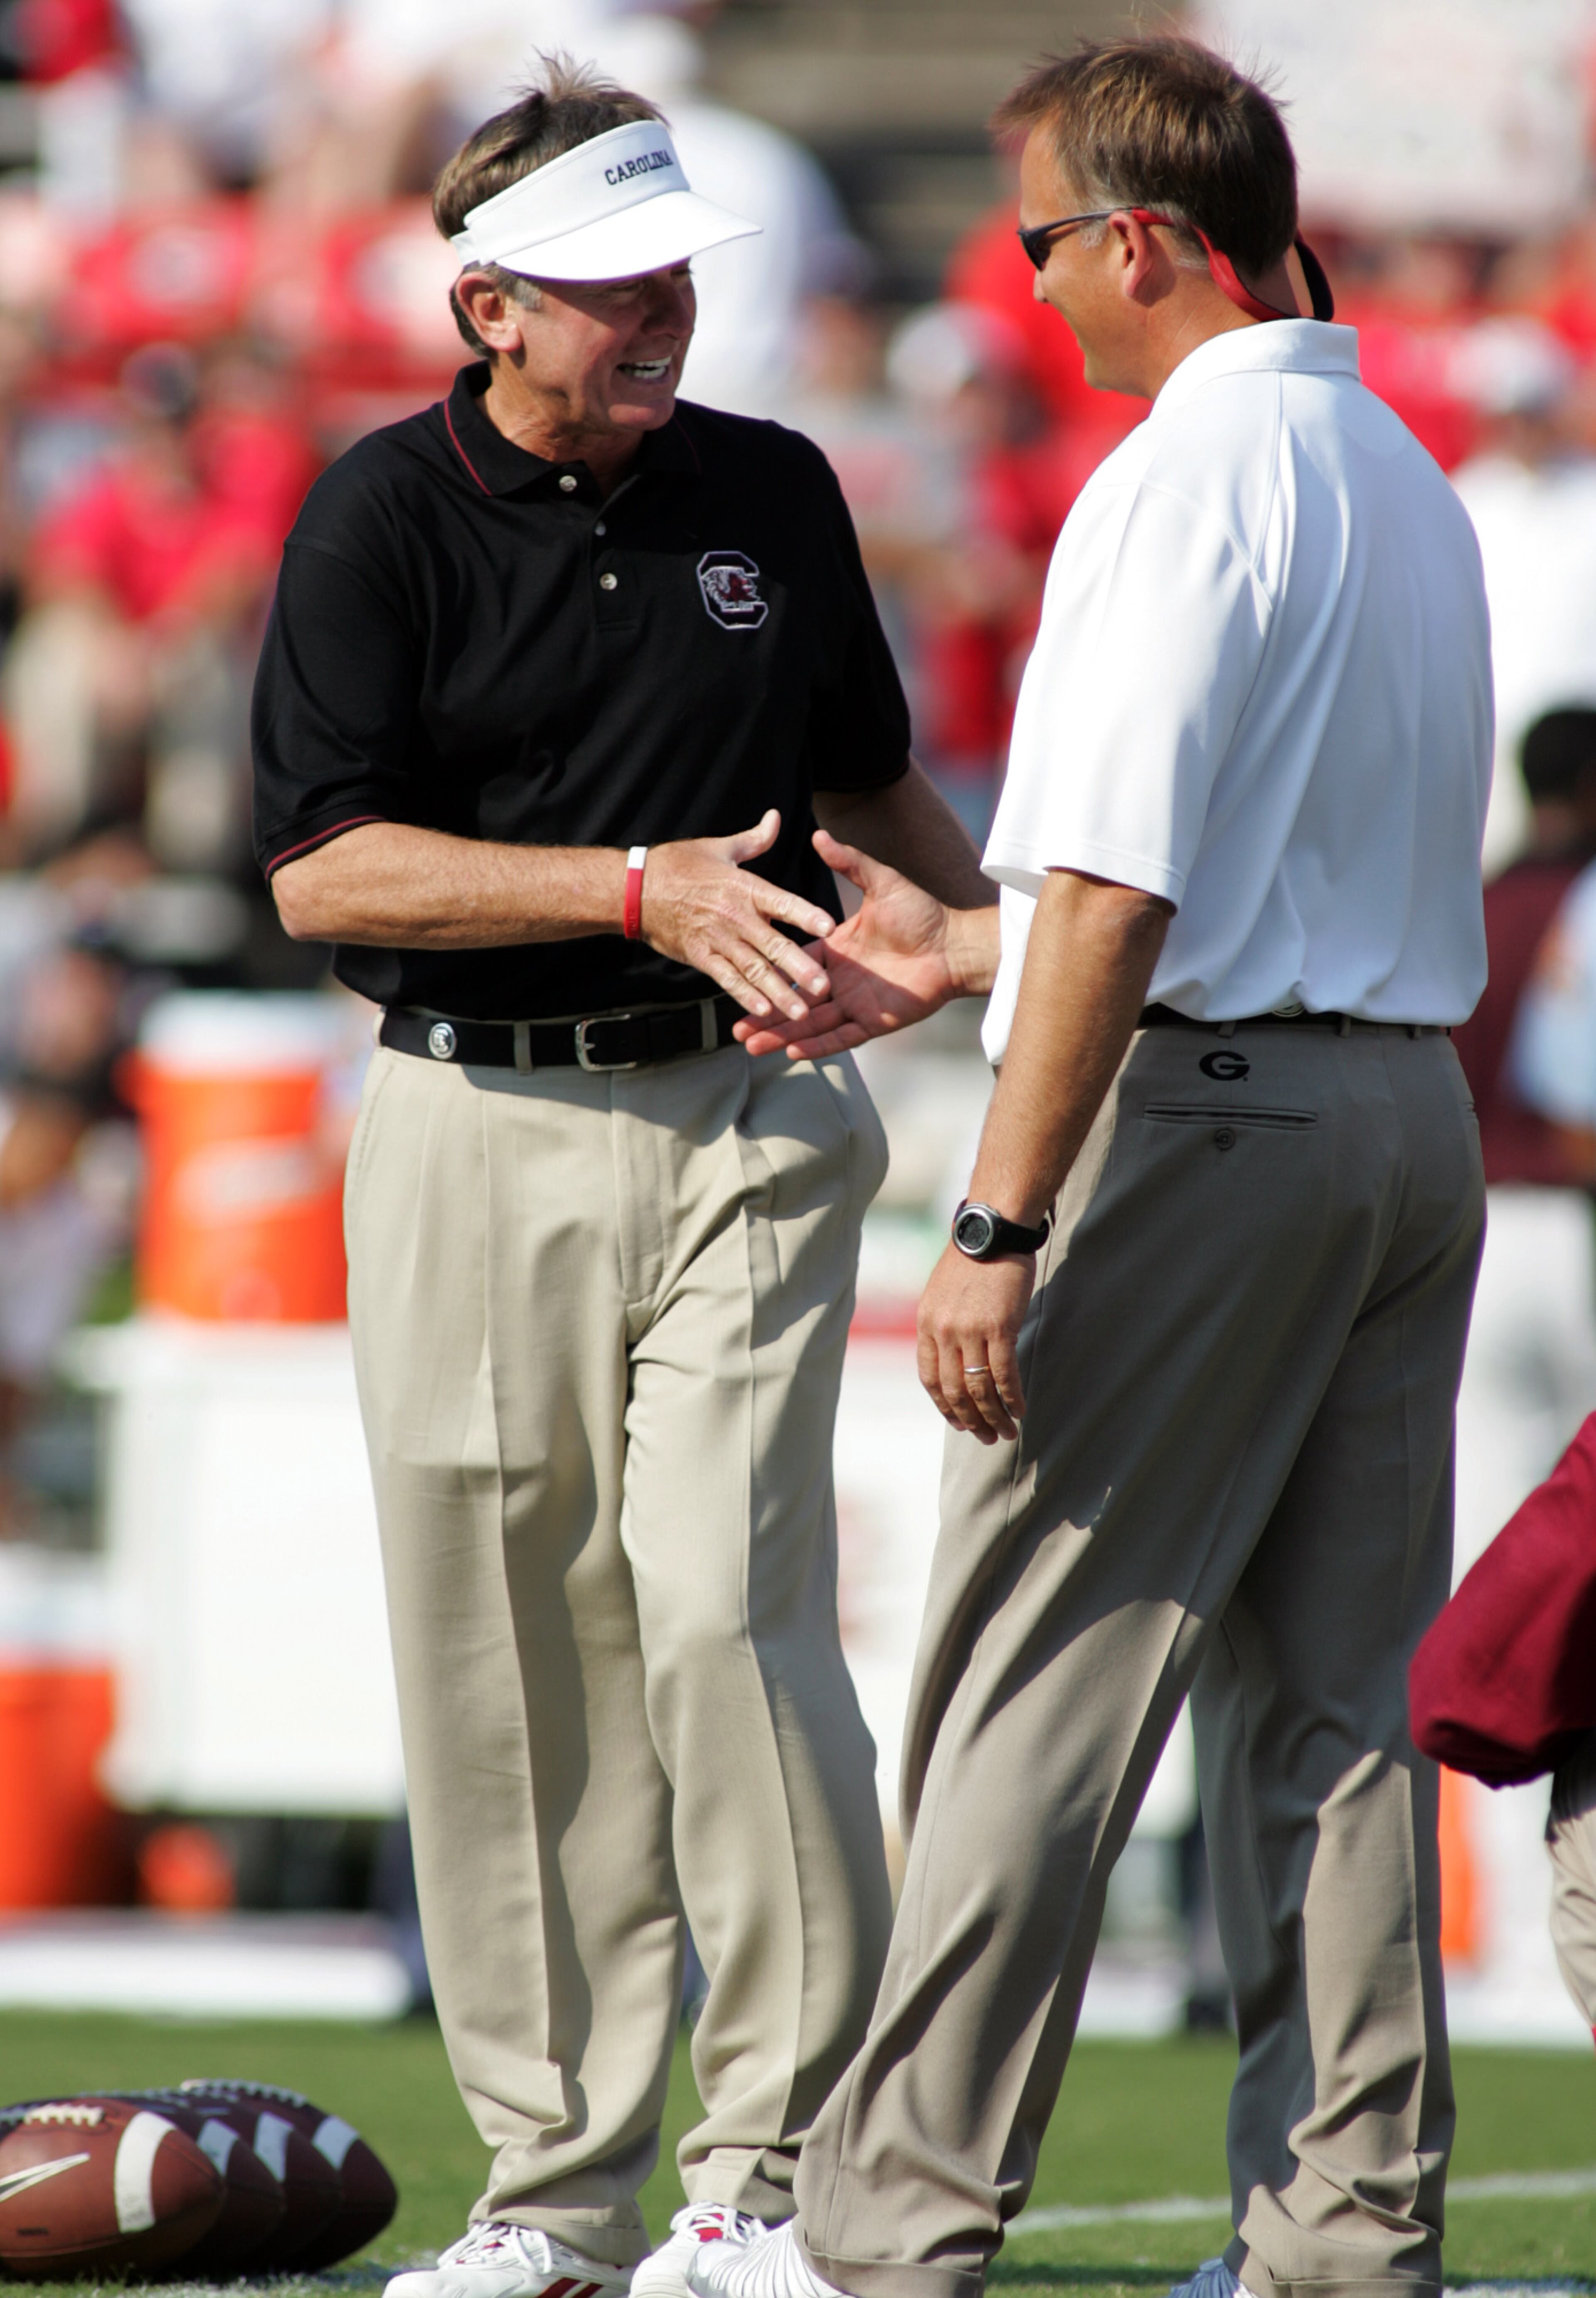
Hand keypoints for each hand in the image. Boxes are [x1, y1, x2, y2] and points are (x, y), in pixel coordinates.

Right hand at [641, 810, 833, 1021]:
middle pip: (773, 944)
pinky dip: (744, 995)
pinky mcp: (700, 956)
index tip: (830, 927)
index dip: (806, 914)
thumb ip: (754, 840)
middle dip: (800, 967)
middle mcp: (734, 916)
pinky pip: (726, 979)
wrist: (635, 889)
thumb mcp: (719, 847)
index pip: (782, 902)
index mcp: (744, 887)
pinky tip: (763, 1011)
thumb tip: (776, 817)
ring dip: (778, 991)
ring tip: (800, 1011)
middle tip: (823, 986)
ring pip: (753, 969)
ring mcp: (717, 939)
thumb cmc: (678, 865)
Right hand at [735, 827, 961, 1057]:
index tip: (739, 976)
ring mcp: (855, 1004)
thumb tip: (820, 835)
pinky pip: (841, 1038)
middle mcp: (840, 980)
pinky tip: (793, 1052)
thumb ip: (849, 863)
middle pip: (794, 1000)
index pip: (792, 964)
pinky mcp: (873, 1022)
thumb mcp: (880, 882)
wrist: (955, 944)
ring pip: (811, 1024)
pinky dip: (818, 1046)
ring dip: (782, 1035)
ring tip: (751, 1044)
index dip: (767, 973)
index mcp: (835, 950)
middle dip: (765, 1014)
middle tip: (735, 1027)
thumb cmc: (922, 913)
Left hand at [916, 1242, 1034, 1442]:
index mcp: (926, 1324)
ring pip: (979, 1388)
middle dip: (970, 1420)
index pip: (929, 1378)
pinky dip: (1012, 1398)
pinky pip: (1004, 1374)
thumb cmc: (973, 1259)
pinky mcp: (999, 1327)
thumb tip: (954, 1358)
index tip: (958, 1421)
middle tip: (985, 1437)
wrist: (992, 1230)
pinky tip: (1020, 1410)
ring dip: (993, 1416)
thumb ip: (943, 1326)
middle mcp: (943, 1331)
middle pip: (953, 1390)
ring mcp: (970, 1330)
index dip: (944, 1406)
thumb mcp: (942, 1293)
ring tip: (1005, 1432)